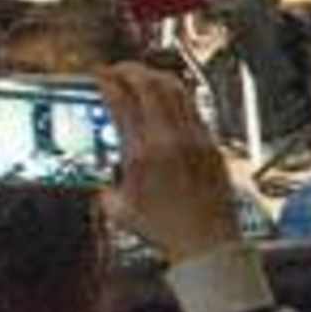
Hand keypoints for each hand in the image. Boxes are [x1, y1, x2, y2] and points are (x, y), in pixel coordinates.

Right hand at [96, 63, 237, 262]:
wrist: (206, 242)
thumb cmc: (165, 231)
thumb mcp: (120, 212)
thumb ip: (106, 192)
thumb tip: (102, 186)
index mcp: (142, 153)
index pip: (122, 102)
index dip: (108, 81)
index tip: (100, 75)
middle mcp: (169, 139)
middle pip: (149, 85)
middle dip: (129, 70)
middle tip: (117, 69)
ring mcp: (193, 138)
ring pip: (175, 90)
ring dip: (154, 76)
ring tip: (142, 76)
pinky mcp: (211, 144)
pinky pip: (193, 107)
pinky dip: (177, 96)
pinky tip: (168, 99)